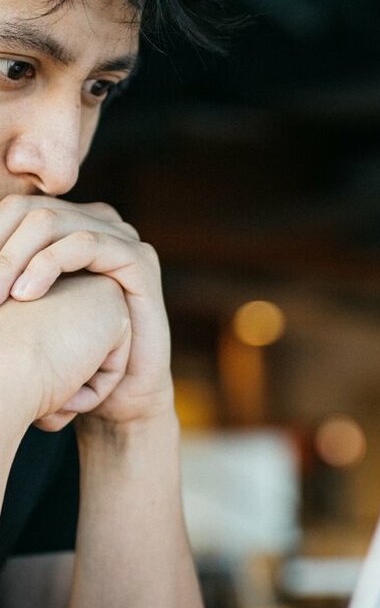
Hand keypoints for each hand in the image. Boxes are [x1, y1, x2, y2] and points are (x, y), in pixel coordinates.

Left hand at [0, 195, 171, 425]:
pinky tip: (26, 293)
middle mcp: (92, 223)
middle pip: (26, 209)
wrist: (117, 397)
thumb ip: (0, 285)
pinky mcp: (138, 259)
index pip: (9, 209)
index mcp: (66, 227)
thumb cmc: (66, 359)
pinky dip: (49, 264)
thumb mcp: (21, 315)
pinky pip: (85, 243)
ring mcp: (118, 237)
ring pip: (51, 221)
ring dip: (13, 257)